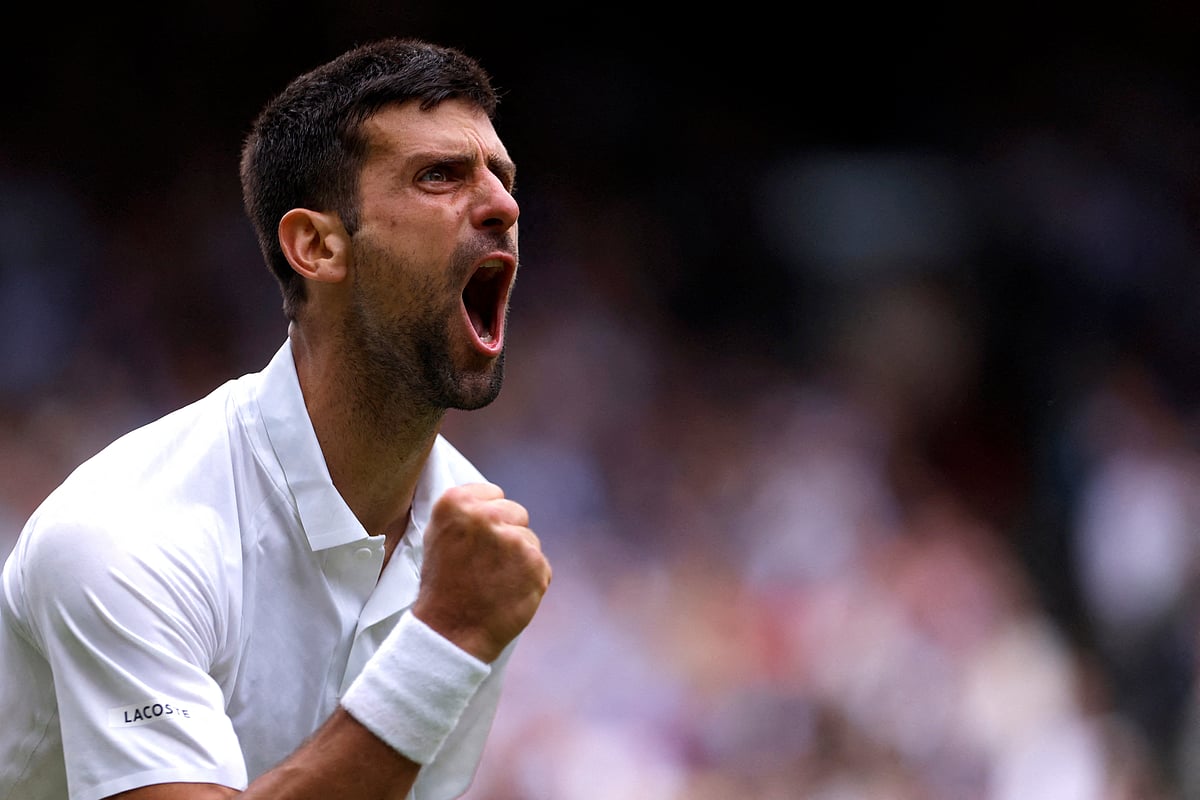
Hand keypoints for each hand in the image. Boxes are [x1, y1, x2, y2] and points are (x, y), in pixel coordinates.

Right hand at [412, 483, 550, 662]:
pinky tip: (508, 593)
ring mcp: (514, 539)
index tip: (476, 539)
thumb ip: (465, 512)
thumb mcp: (437, 536)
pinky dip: (530, 579)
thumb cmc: (442, 586)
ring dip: (519, 558)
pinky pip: (541, 564)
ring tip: (494, 581)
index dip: (488, 518)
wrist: (449, 632)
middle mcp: (487, 515)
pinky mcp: (535, 564)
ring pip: (530, 539)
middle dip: (507, 533)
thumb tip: (493, 499)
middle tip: (486, 562)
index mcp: (457, 502)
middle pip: (516, 512)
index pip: (493, 493)